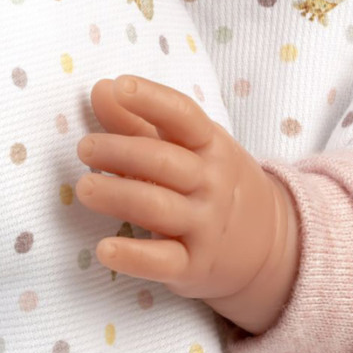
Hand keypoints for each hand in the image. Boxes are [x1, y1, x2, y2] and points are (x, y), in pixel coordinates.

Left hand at [75, 75, 299, 333]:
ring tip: (84, 188)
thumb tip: (100, 89)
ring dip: (118, 196)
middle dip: (120, 151)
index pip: (183, 115)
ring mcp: (205, 225)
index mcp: (211, 145)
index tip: (120, 86)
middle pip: (163, 161)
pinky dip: (132, 257)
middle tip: (84, 147)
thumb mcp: (188, 148)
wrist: (269, 246)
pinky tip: (103, 249)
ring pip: (157, 207)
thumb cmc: (213, 184)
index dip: (152, 99)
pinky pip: (162, 261)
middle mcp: (211, 183)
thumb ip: (137, 121)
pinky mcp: (194, 266)